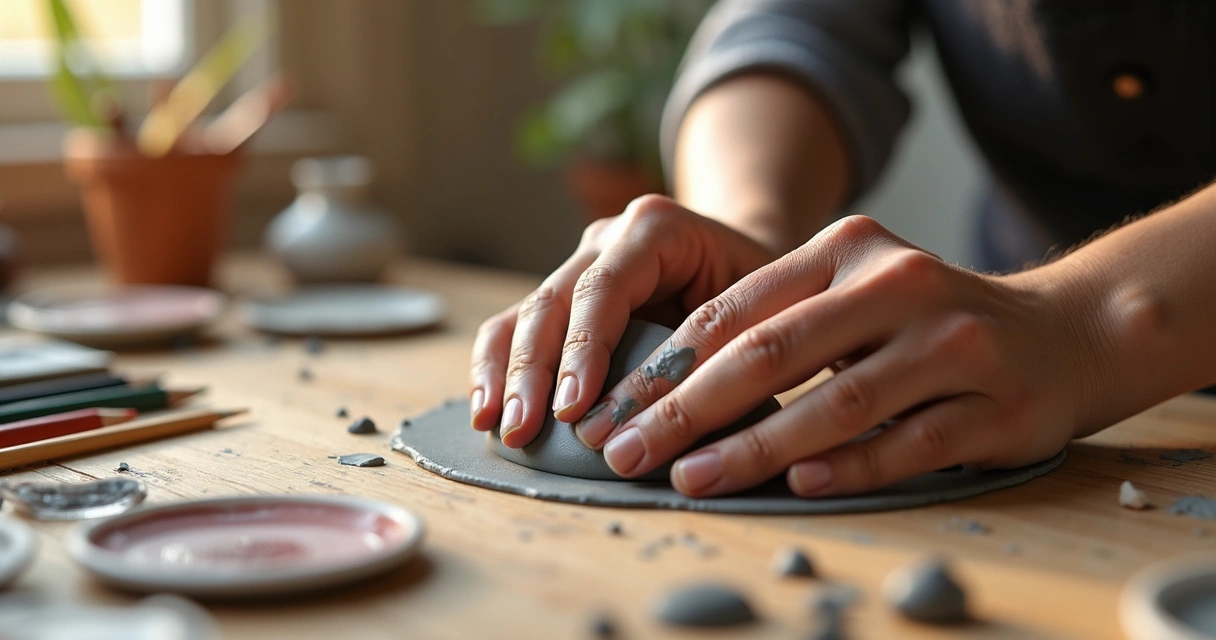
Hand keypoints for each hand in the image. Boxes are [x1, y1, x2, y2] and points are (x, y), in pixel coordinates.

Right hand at [469, 195, 776, 447]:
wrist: (746, 260)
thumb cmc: (763, 291)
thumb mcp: (763, 309)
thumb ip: (726, 350)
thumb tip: (692, 422)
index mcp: (657, 228)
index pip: (605, 287)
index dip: (582, 348)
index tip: (571, 407)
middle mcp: (607, 238)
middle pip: (554, 301)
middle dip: (533, 370)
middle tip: (524, 428)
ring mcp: (578, 265)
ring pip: (523, 313)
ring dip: (505, 372)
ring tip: (496, 424)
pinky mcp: (562, 297)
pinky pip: (515, 326)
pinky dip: (497, 368)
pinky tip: (486, 410)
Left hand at [591, 215, 1112, 496]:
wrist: (1065, 332)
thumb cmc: (932, 321)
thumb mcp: (857, 293)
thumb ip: (780, 322)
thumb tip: (670, 390)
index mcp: (848, 251)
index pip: (737, 309)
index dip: (667, 364)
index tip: (613, 408)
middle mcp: (897, 285)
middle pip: (772, 352)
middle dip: (686, 408)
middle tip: (628, 450)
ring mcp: (951, 343)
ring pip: (835, 403)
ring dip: (754, 448)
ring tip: (692, 478)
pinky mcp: (994, 404)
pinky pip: (906, 443)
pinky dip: (848, 465)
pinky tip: (797, 484)